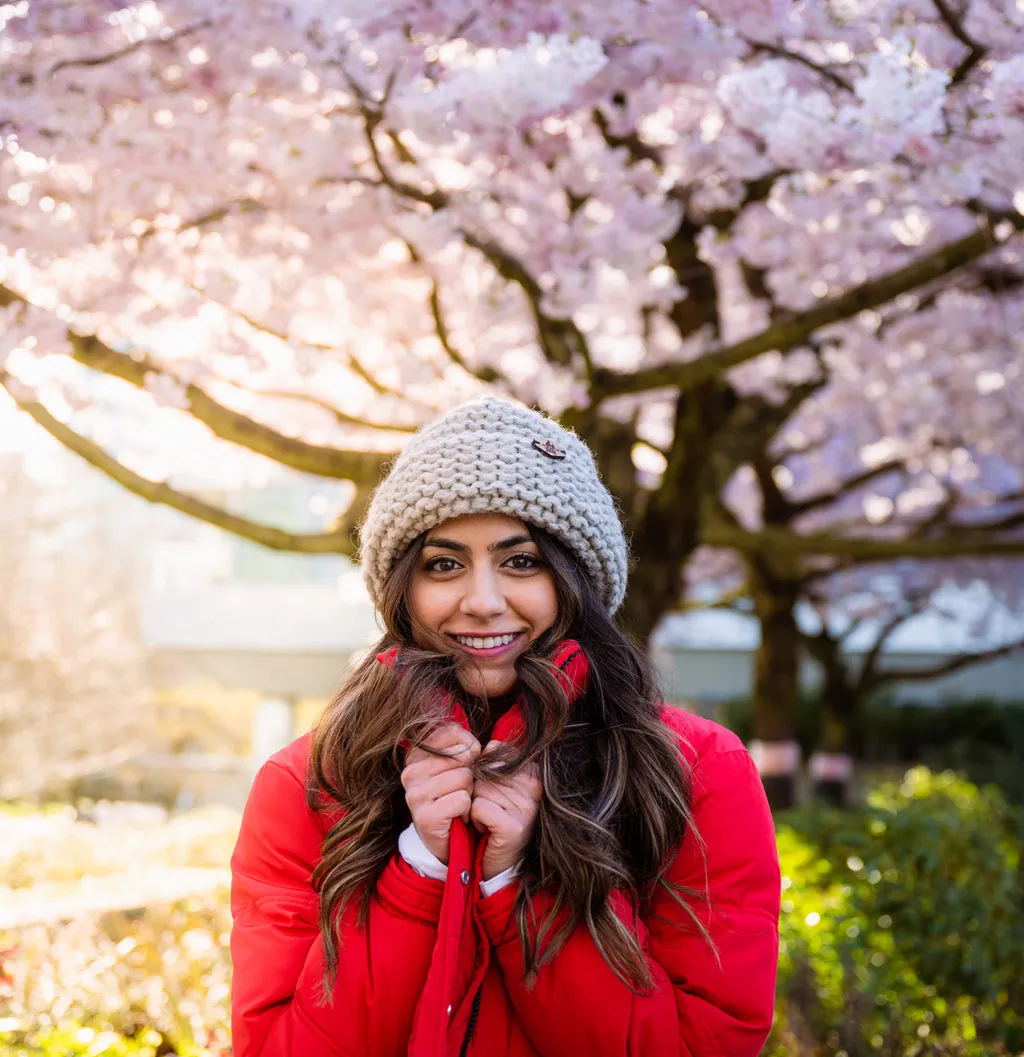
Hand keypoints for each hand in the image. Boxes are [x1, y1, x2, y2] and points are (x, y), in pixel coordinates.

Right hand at [401, 724, 479, 864]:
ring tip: (457, 802)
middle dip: (470, 773)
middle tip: (459, 790)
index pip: (451, 731)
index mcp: (415, 754)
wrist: (448, 838)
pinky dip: (467, 809)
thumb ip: (464, 746)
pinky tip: (457, 816)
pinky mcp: (425, 816)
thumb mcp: (457, 764)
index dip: (469, 746)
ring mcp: (415, 795)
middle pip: (461, 756)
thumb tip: (478, 746)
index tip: (466, 762)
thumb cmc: (454, 795)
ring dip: (469, 792)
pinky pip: (462, 800)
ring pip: (464, 777)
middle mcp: (410, 772)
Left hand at [471, 741, 542, 880]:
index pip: (497, 754)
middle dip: (480, 791)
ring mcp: (526, 808)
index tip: (496, 792)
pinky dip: (476, 818)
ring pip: (480, 790)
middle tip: (491, 809)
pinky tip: (487, 829)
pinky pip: (479, 807)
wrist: (501, 859)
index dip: (487, 774)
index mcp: (534, 773)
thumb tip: (491, 744)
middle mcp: (535, 788)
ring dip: (477, 806)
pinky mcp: (513, 827)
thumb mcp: (498, 784)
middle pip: (486, 773)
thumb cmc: (496, 815)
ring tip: (490, 819)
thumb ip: (497, 760)